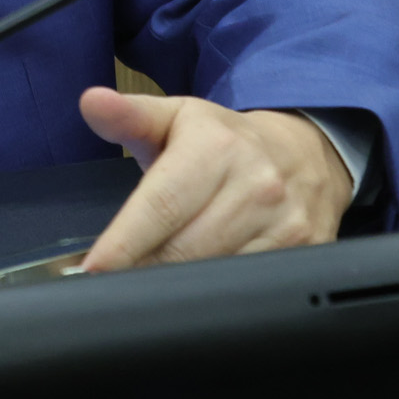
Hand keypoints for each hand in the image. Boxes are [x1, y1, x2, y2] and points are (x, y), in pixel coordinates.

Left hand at [76, 88, 350, 271]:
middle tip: (115, 283)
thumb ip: (129, 116)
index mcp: (216, 148)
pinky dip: (220, 296)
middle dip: (144, 271)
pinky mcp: (306, 252)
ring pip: (218, 276)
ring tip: (153, 286)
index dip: (125, 243)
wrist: (303, 151)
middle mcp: (256, 186)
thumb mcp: (176, 117)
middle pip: (186, 251)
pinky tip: (199, 293)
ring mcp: (286, 224)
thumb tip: (92, 102)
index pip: (162, 206)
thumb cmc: (224, 140)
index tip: (95, 268)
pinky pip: (252, 289)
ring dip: (180, 288)